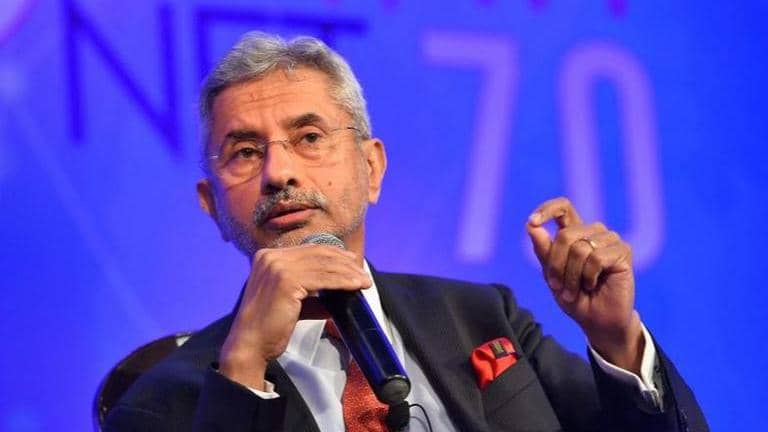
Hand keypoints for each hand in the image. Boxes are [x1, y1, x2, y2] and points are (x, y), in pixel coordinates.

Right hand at [218, 244, 370, 389]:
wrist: (250, 345)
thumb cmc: (269, 326)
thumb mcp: (291, 301)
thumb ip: (311, 295)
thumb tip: (336, 295)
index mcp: (268, 256)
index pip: (309, 249)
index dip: (333, 254)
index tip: (352, 261)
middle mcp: (271, 257)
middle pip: (318, 254)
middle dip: (344, 263)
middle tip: (362, 272)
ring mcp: (277, 266)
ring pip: (323, 265)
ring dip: (348, 273)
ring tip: (364, 281)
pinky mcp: (286, 280)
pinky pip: (323, 278)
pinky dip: (343, 281)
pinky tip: (355, 286)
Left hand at [526, 197, 643, 373]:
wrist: (597, 321)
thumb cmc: (574, 298)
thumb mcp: (551, 275)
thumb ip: (543, 251)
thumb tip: (532, 226)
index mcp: (575, 233)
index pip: (563, 207)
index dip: (547, 209)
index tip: (533, 222)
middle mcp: (593, 232)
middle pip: (566, 234)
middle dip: (556, 264)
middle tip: (558, 287)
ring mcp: (609, 240)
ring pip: (580, 247)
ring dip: (572, 275)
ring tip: (576, 290)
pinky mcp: (623, 251)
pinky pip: (596, 258)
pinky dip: (588, 276)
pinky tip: (592, 285)